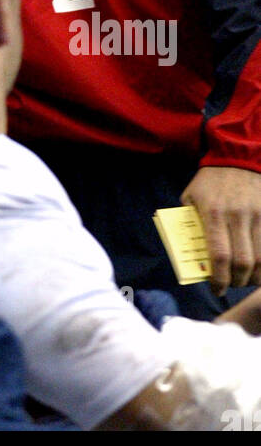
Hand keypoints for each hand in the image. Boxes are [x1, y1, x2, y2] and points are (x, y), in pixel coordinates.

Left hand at [181, 166, 260, 294]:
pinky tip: (258, 267)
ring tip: (245, 279)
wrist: (236, 156)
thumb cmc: (209, 181)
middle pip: (243, 262)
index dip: (219, 278)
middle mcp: (237, 216)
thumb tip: (194, 254)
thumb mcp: (191, 198)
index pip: (220, 255)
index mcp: (214, 213)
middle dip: (237, 281)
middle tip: (231, 285)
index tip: (216, 289)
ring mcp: (257, 215)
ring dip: (254, 276)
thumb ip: (191, 224)